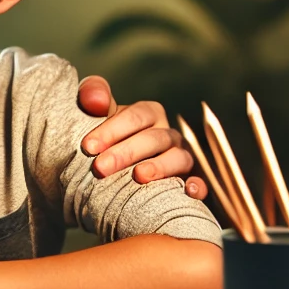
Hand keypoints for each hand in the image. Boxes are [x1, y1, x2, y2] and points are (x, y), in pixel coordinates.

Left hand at [76, 80, 205, 199]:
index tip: (88, 147)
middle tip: (100, 168)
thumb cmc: (101, 136)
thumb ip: (92, 95)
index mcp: (148, 113)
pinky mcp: (188, 181)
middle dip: (125, 153)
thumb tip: (97, 101)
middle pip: (153, 139)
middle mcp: (168, 134)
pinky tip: (187, 193)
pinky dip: (197, 187)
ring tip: (139, 176)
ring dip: (160, 167)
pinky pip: (201, 183)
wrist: (107, 170)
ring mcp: (181, 157)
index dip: (112, 130)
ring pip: (179, 158)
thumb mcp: (92, 112)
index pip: (135, 116)